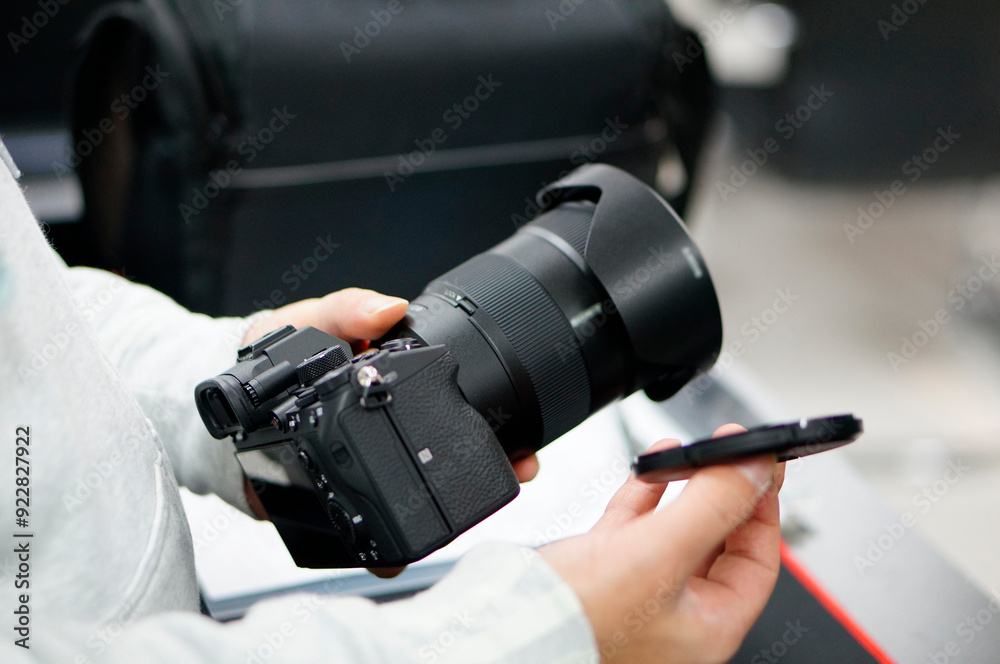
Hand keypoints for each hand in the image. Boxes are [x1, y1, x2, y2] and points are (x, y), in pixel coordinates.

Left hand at [242, 288, 541, 575]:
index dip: (497, 415)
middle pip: (457, 448)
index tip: (521, 434)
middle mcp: (390, 424)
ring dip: (452, 509)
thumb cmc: (271, 355)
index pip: (459, 395)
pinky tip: (397, 554)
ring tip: (465, 518)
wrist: (225, 407)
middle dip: (494, 462)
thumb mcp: (307, 322)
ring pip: (425, 491)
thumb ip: (345, 310)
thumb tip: (389, 308)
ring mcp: (370, 462)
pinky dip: (389, 545)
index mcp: (390, 381)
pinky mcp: (342, 498)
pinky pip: (374, 525)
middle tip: (518, 468)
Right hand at [541, 424, 785, 663]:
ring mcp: (642, 590)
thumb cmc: (580, 616)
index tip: (761, 467)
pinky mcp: (606, 570)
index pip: (758, 561)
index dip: (763, 509)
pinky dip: (647, 494)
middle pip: (721, 542)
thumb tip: (754, 468)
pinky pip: (639, 526)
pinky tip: (648, 469)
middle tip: (728, 453)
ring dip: (686, 486)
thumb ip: (713, 506)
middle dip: (723, 492)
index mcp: (708, 624)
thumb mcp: (661, 554)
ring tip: (687, 451)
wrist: (508, 623)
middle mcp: (679, 611)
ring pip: (679, 529)